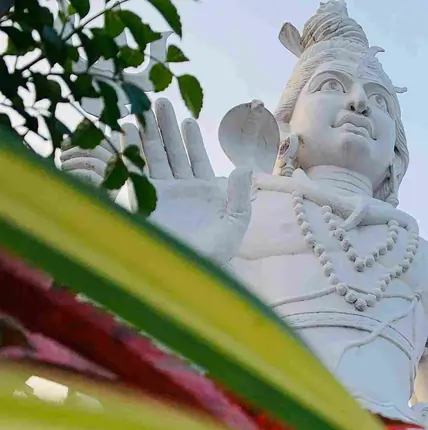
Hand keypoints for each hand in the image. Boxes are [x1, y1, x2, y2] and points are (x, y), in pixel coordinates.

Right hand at [61, 98, 253, 264]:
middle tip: (160, 100)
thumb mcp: (235, 223)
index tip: (187, 118)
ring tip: (142, 108)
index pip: (196, 159)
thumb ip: (240, 195)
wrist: (188, 273)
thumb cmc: (215, 254)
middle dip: (166, 127)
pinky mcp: (142, 200)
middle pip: (172, 151)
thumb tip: (244, 167)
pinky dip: (131, 150)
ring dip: (148, 132)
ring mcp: (160, 194)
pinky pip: (136, 170)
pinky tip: (126, 130)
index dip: (191, 139)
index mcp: (204, 193)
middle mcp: (180, 190)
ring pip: (153, 156)